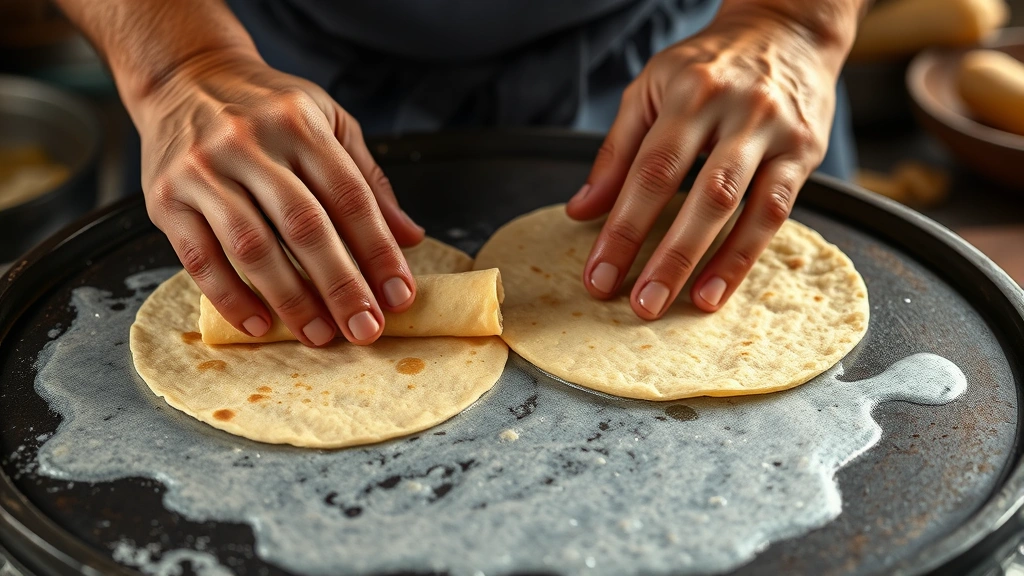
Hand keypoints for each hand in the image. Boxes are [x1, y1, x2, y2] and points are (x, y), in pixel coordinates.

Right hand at [138, 50, 424, 346]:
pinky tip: (260, 324)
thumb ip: (368, 179)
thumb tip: (410, 237)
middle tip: (365, 328)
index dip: (378, 251)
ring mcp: (203, 171)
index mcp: (300, 125)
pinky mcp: (165, 199)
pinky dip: (230, 296)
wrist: (184, 77)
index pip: (350, 197)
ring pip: (252, 246)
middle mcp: (250, 144)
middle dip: (341, 285)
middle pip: (304, 226)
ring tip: (320, 334)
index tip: (399, 295)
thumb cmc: (267, 108)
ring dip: (291, 299)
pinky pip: (198, 258)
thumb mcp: (328, 122)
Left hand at [566, 5, 851, 318]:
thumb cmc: (708, 65)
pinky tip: (718, 289)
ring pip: (741, 204)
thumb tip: (580, 210)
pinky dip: (746, 255)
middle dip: (665, 254)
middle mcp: (734, 110)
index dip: (621, 228)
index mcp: (687, 92)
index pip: (648, 170)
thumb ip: (616, 152)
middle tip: (638, 304)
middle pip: (697, 192)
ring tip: (681, 305)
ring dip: (710, 261)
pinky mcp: (804, 152)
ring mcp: (773, 132)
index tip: (598, 275)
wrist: (787, 30)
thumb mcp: (650, 89)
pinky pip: (776, 211)